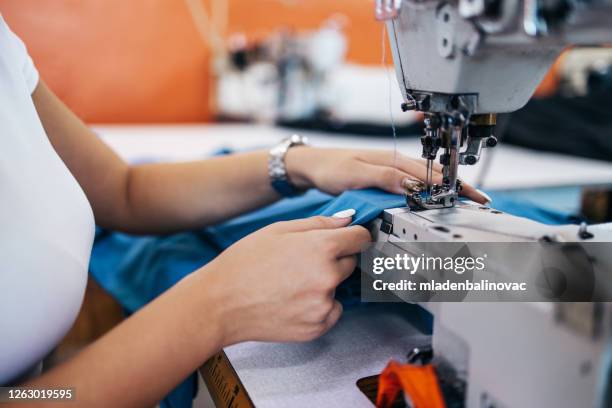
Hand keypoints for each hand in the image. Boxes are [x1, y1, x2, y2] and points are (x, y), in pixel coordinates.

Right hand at [199, 214, 369, 344]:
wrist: (220, 304)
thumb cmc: (243, 264)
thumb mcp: (278, 230)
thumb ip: (318, 223)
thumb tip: (347, 220)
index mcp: (321, 247)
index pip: (361, 238)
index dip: (355, 236)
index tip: (350, 239)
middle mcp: (328, 277)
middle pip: (351, 263)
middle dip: (335, 259)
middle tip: (304, 262)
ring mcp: (323, 305)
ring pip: (339, 288)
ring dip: (325, 284)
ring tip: (292, 283)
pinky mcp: (317, 327)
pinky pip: (331, 311)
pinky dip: (319, 306)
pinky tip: (293, 300)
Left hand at [285, 147, 488, 203]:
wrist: (312, 166)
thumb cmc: (330, 167)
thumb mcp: (356, 174)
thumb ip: (384, 178)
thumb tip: (413, 185)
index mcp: (393, 160)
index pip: (430, 174)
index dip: (453, 186)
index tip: (472, 198)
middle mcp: (396, 163)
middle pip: (434, 176)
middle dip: (458, 188)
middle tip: (479, 203)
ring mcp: (392, 169)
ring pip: (426, 179)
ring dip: (446, 189)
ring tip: (466, 200)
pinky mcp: (386, 177)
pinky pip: (414, 183)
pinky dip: (429, 190)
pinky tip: (435, 197)